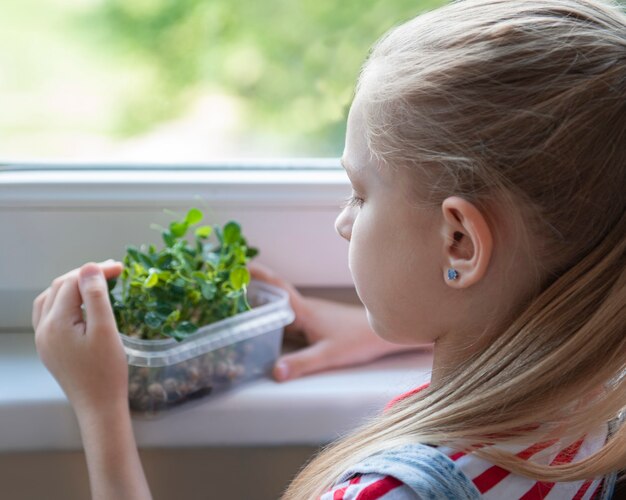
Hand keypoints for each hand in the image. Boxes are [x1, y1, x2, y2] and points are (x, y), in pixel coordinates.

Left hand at [33, 260, 127, 416]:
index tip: (120, 267)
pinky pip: (50, 315)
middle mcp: (43, 329)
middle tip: (113, 272)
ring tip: (95, 283)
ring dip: (71, 287)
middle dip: (84, 275)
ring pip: (50, 300)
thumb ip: (95, 296)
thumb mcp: (105, 329)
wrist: (99, 406)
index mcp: (56, 323)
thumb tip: (89, 268)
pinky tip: (79, 305)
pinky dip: (64, 302)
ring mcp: (44, 340)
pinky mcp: (49, 349)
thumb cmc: (107, 370)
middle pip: (59, 288)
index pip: (72, 283)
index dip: (95, 271)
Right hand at [249, 263, 421, 380]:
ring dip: (263, 303)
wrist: (385, 332)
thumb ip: (302, 363)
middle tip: (225, 286)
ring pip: (281, 306)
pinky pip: (290, 316)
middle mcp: (306, 308)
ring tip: (238, 305)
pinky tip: (268, 326)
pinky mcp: (317, 322)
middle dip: (251, 288)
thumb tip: (274, 372)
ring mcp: (312, 314)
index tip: (236, 265)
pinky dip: (276, 316)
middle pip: (273, 294)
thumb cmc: (359, 340)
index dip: (256, 276)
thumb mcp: (329, 354)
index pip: (276, 287)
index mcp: (305, 310)